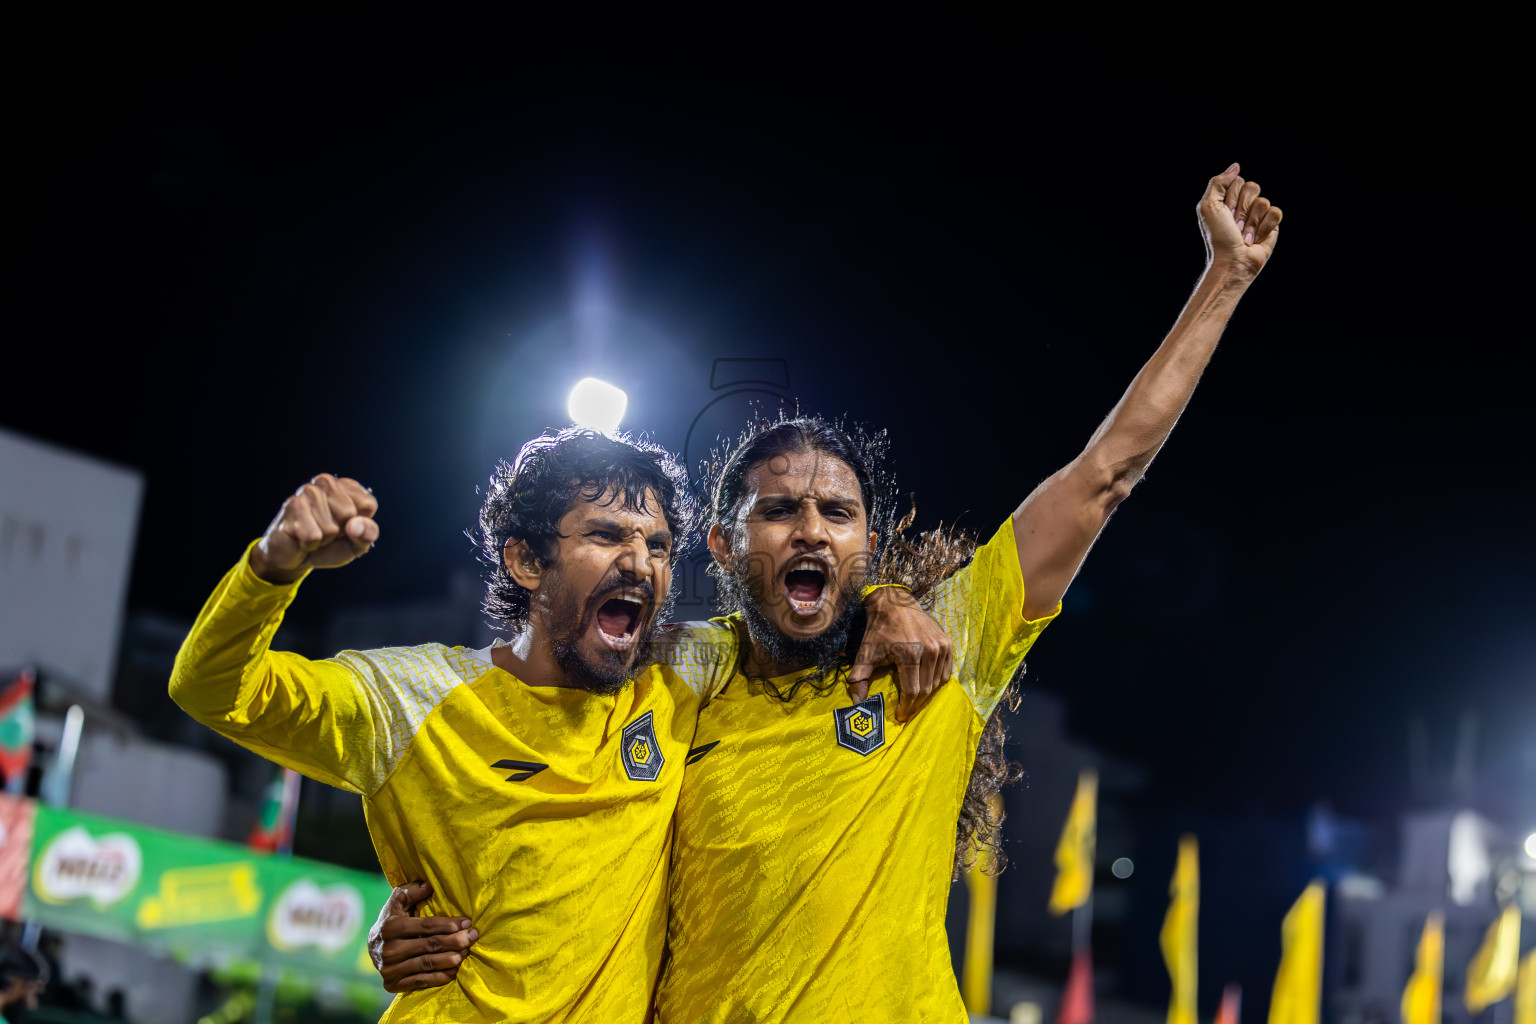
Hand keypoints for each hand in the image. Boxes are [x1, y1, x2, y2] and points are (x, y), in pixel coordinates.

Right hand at [250, 473, 379, 583]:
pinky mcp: (292, 505)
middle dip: (340, 532)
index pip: (368, 505)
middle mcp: (326, 482)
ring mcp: (308, 491)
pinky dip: (310, 544)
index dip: (359, 524)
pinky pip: (313, 536)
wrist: (295, 558)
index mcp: (347, 486)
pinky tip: (301, 536)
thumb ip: (367, 533)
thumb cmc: (329, 546)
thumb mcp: (357, 544)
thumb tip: (355, 525)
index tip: (346, 527)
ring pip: (331, 526)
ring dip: (324, 539)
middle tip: (326, 532)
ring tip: (314, 533)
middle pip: (349, 513)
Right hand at [368, 881, 478, 993]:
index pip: (426, 926)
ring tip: (466, 953)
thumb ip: (412, 891)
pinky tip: (454, 970)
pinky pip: (421, 981)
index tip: (467, 923)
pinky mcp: (392, 984)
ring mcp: (389, 969)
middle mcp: (388, 949)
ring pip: (427, 964)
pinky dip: (440, 977)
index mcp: (391, 927)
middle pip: (430, 945)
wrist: (372, 948)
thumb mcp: (398, 901)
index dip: (448, 924)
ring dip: (451, 959)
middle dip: (455, 941)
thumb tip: (429, 885)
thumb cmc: (392, 920)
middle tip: (472, 937)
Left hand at [847, 586, 953, 721]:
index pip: (912, 690)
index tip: (900, 716)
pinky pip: (946, 671)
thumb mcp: (866, 653)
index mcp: (909, 653)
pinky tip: (926, 684)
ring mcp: (940, 646)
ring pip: (938, 682)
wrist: (894, 603)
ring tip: (915, 699)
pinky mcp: (947, 642)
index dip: (906, 707)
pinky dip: (937, 681)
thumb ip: (859, 679)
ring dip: (927, 694)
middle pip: (926, 689)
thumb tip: (857, 703)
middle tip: (907, 711)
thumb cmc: (879, 630)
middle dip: (915, 704)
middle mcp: (928, 650)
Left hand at [1198, 163, 1282, 279]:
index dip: (1231, 197)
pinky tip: (1256, 239)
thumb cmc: (1217, 236)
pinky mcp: (1271, 226)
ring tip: (1243, 236)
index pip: (1238, 181)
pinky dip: (1265, 227)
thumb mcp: (1208, 206)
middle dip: (1242, 208)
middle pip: (1253, 187)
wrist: (1232, 261)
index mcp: (1227, 199)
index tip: (1224, 213)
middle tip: (1234, 225)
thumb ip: (1218, 182)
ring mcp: (1258, 216)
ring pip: (1264, 201)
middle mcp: (1243, 206)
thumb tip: (1236, 166)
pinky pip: (1276, 212)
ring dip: (1252, 222)